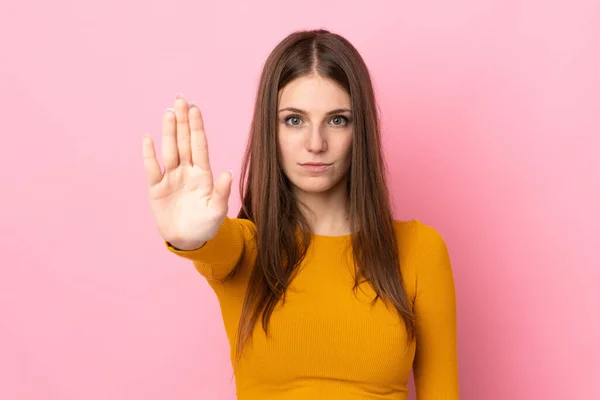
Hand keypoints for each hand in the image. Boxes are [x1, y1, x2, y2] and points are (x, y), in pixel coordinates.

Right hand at [142, 94, 231, 249]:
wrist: (189, 240)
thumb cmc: (207, 225)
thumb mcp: (218, 210)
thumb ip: (222, 192)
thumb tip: (228, 173)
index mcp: (203, 174)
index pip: (199, 146)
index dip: (197, 127)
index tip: (195, 109)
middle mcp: (186, 171)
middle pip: (183, 142)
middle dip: (182, 121)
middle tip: (180, 99)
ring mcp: (171, 178)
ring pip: (169, 150)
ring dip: (168, 132)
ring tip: (168, 112)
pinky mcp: (156, 188)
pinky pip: (152, 168)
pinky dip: (149, 154)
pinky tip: (148, 138)